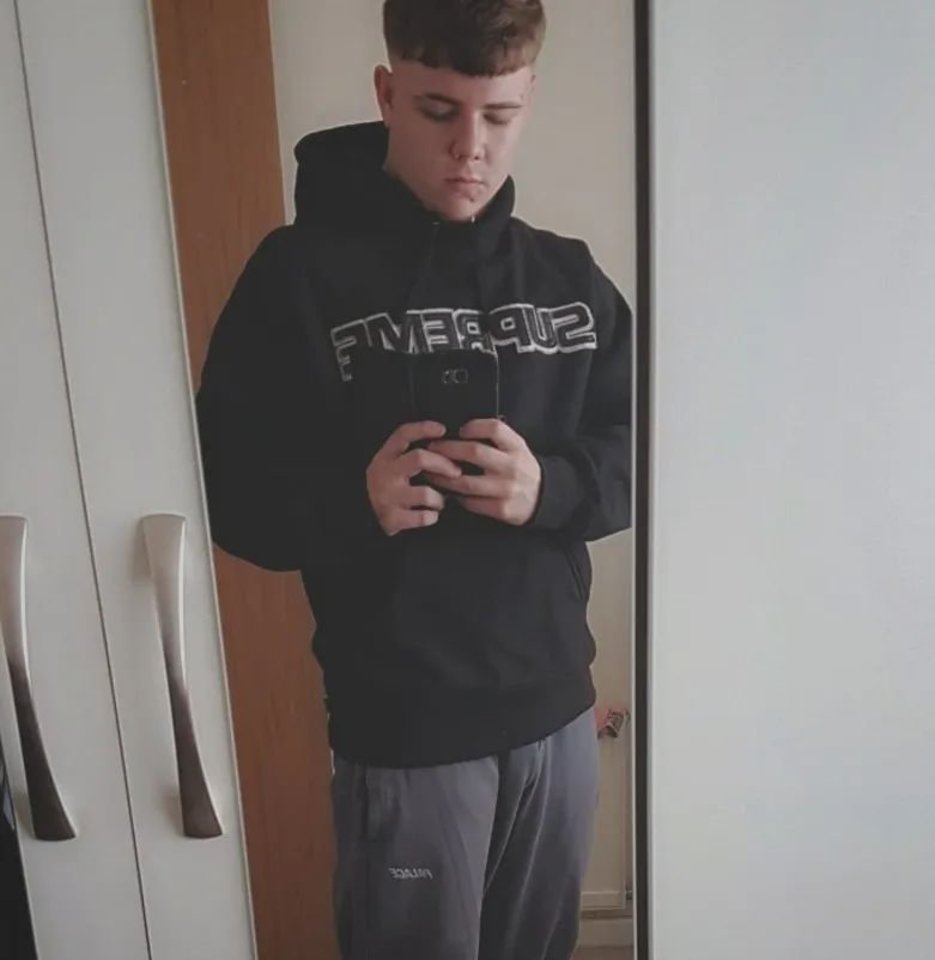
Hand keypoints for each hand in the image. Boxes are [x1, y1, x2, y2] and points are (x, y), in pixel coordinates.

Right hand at [366, 421, 461, 535]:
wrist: (359, 515)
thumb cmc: (385, 487)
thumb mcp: (390, 466)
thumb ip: (409, 454)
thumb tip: (444, 444)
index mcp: (385, 457)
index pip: (403, 434)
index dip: (423, 428)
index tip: (442, 429)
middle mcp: (385, 473)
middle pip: (419, 458)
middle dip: (443, 464)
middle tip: (456, 472)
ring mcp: (387, 496)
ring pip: (425, 493)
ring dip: (439, 498)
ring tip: (439, 502)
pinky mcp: (391, 518)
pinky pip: (422, 517)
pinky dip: (431, 517)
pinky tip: (430, 516)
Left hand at [426, 419, 541, 525]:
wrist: (544, 498)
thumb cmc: (522, 468)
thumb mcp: (517, 448)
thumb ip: (497, 438)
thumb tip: (463, 429)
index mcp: (516, 447)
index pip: (494, 429)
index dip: (473, 426)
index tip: (459, 430)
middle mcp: (512, 466)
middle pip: (474, 452)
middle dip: (447, 449)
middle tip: (432, 448)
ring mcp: (506, 489)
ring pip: (466, 482)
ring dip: (443, 477)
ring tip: (431, 472)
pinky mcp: (500, 509)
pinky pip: (471, 502)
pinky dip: (457, 497)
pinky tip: (448, 492)